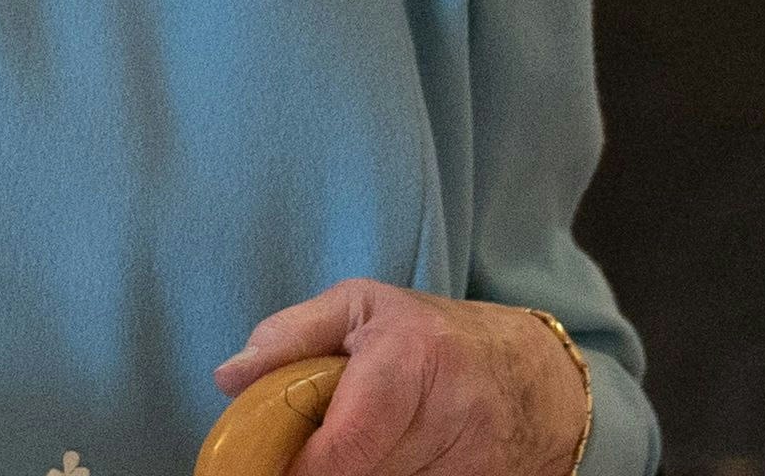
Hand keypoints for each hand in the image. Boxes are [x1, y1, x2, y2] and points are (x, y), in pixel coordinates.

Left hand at [213, 279, 585, 475]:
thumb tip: (230, 377)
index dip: (302, 467)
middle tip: (305, 448)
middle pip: (360, 473)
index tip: (270, 466)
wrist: (535, 376)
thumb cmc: (430, 333)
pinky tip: (389, 458)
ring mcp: (472, 461)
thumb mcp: (359, 306)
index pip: (347, 443)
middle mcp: (449, 413)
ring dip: (361, 471)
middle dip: (324, 466)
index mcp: (411, 356)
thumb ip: (290, 336)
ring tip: (360, 441)